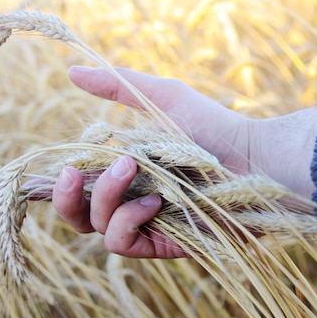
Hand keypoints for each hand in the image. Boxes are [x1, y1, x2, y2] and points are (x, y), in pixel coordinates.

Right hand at [52, 66, 316, 257]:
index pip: (82, 186)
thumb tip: (70, 72)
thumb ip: (117, 85)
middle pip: (79, 215)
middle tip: (74, 173)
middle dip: (66, 198)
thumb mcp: (163, 97)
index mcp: (128, 172)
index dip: (62, 183)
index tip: (64, 165)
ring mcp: (146, 225)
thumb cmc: (214, 127)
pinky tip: (154, 201)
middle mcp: (132, 201)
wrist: (254, 159)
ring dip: (107, 196)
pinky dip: (128, 219)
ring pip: (97, 226)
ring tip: (131, 167)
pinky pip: (121, 243)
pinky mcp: (162, 245)